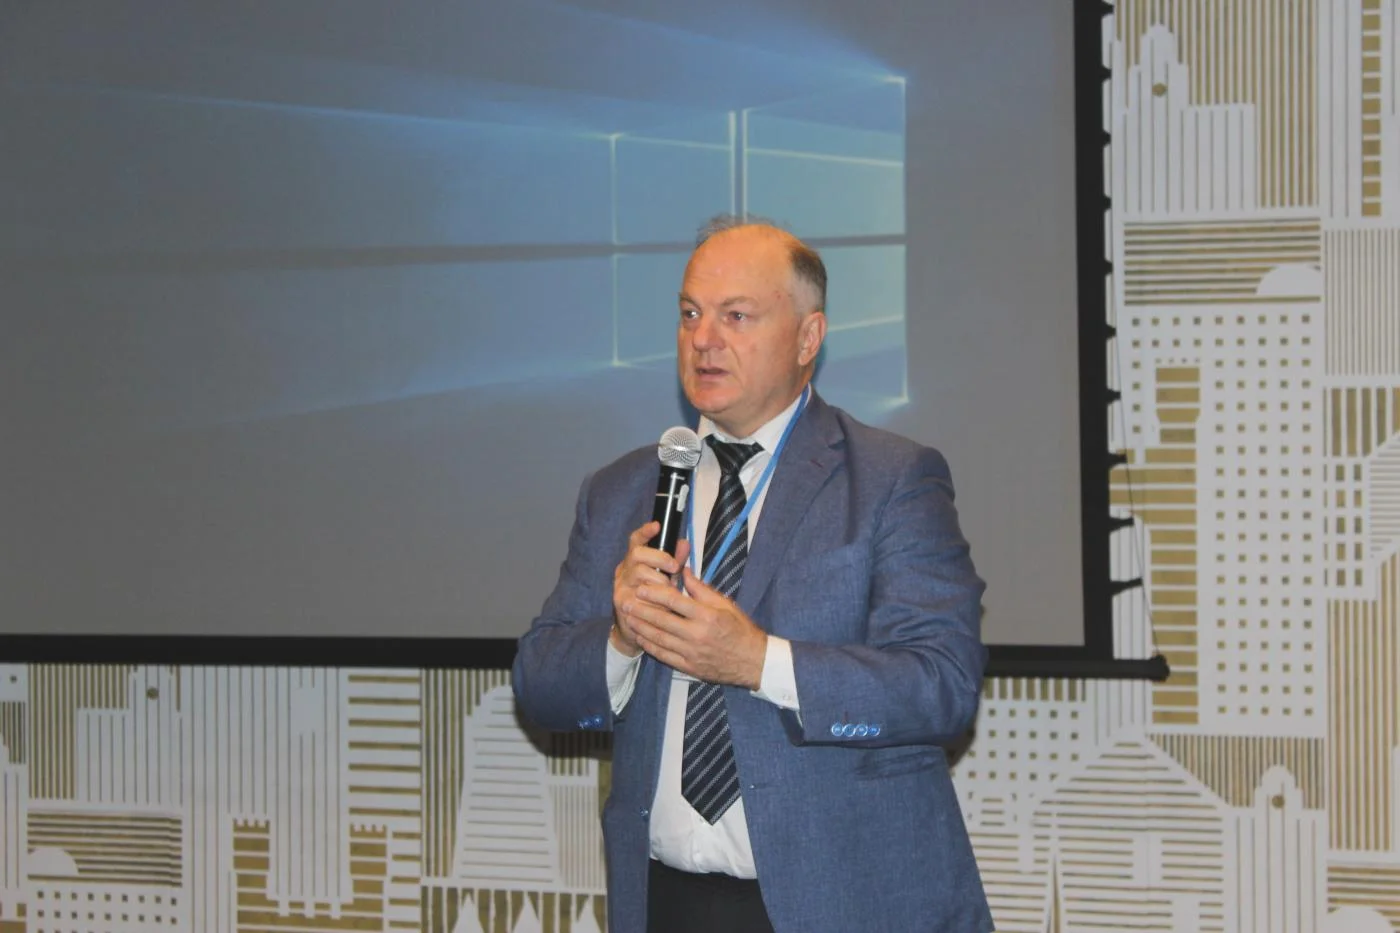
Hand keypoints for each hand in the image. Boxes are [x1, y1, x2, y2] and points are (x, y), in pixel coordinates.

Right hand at [612, 521, 690, 657]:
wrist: (636, 630)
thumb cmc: (654, 600)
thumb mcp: (666, 578)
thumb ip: (674, 560)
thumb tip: (684, 543)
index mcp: (634, 561)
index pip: (636, 541)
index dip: (645, 532)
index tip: (657, 526)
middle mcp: (624, 570)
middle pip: (638, 554)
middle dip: (659, 557)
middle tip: (674, 566)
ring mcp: (620, 585)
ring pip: (639, 573)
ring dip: (659, 581)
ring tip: (669, 591)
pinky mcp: (621, 601)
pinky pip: (639, 594)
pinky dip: (654, 600)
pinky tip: (662, 606)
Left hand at [626, 565, 767, 688]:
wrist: (753, 661)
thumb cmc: (740, 629)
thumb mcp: (726, 604)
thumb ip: (702, 589)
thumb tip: (683, 572)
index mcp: (707, 616)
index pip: (674, 601)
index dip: (654, 593)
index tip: (641, 587)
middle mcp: (697, 635)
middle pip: (662, 620)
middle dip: (641, 610)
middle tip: (625, 602)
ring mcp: (692, 653)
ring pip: (659, 639)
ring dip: (641, 628)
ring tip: (628, 618)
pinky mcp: (689, 667)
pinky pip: (664, 656)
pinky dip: (650, 646)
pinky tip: (641, 637)